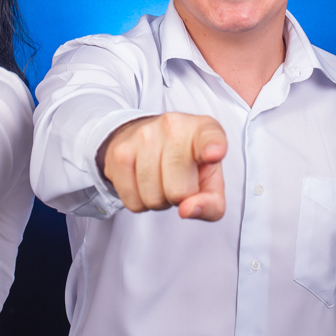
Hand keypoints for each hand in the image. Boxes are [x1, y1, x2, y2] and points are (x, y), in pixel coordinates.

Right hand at [99, 113, 226, 219]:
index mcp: (203, 129)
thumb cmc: (187, 162)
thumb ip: (211, 203)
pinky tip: (144, 181)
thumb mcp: (209, 181)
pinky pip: (133, 201)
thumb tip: (188, 210)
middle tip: (178, 180)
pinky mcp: (120, 152)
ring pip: (153, 198)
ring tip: (161, 179)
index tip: (215, 153)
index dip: (213, 147)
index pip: (210, 137)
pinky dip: (140, 201)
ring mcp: (143, 136)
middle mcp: (173, 126)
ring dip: (159, 200)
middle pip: (179, 191)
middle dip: (179, 198)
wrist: (145, 138)